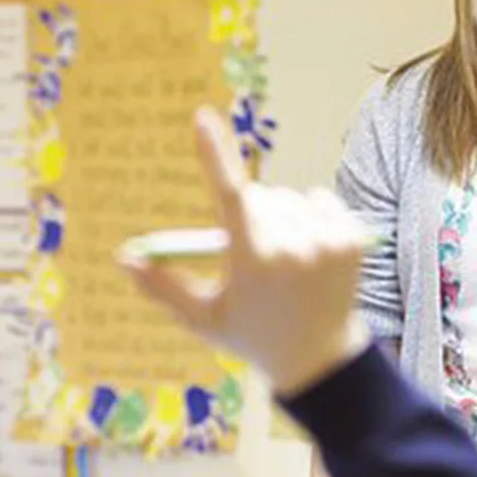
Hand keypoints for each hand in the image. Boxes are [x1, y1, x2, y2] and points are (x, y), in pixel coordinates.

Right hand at [118, 108, 369, 394]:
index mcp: (253, 263)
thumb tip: (123, 257)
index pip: (229, 197)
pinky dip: (312, 215)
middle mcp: (292, 250)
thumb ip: (163, 287)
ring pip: (289, 197)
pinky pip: (320, 199)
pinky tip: (311, 250)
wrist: (320, 358)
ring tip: (286, 260)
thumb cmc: (252, 336)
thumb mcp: (204, 318)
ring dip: (281, 217)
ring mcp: (327, 244)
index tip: (202, 117)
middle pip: (258, 197)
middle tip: (257, 258)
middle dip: (250, 215)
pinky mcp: (353, 239)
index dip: (214, 155)